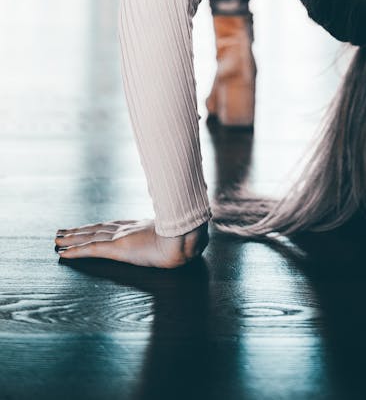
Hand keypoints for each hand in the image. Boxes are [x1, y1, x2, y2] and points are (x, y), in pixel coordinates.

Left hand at [54, 219, 208, 268]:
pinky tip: (63, 253)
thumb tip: (196, 240)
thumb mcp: (184, 237)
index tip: (85, 228)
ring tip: (56, 240)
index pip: (112, 226)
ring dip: (72, 239)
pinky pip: (91, 250)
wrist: (187, 239)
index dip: (97, 227)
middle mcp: (127, 229)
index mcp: (140, 227)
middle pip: (97, 229)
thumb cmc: (189, 238)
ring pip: (90, 237)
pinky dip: (76, 251)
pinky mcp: (117, 248)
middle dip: (79, 231)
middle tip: (61, 232)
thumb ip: (184, 237)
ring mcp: (121, 238)